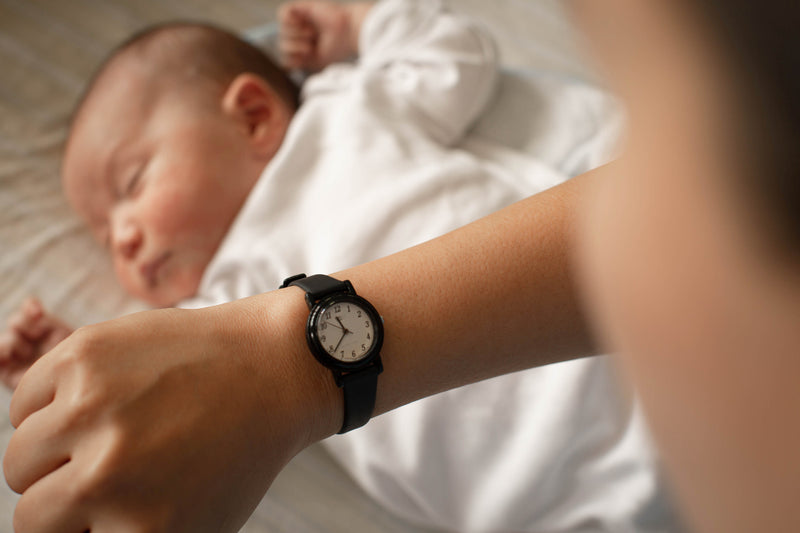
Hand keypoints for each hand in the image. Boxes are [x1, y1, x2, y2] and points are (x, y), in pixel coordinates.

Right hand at [3, 292, 339, 531]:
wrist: (276, 367)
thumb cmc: (235, 448)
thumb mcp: (191, 523)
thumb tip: (75, 529)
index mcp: (140, 530)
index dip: (79, 526)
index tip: (102, 505)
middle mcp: (108, 476)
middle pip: (29, 513)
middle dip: (62, 495)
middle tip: (109, 466)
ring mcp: (92, 410)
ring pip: (19, 456)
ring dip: (53, 450)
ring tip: (105, 430)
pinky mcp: (84, 355)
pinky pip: (24, 400)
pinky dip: (49, 404)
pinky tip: (99, 396)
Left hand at [277, 1, 372, 71]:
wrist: (348, 31)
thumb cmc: (338, 48)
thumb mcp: (317, 62)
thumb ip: (299, 63)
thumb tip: (284, 65)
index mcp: (306, 46)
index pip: (286, 55)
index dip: (293, 58)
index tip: (308, 57)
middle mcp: (302, 33)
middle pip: (282, 43)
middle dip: (295, 47)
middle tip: (310, 45)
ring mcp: (302, 20)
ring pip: (281, 30)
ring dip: (294, 35)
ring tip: (310, 33)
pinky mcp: (302, 8)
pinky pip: (283, 14)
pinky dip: (290, 22)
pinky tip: (302, 23)